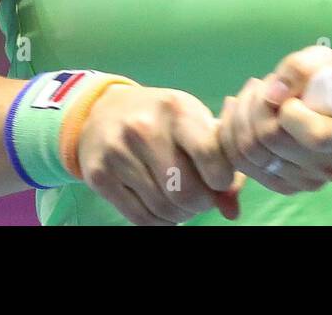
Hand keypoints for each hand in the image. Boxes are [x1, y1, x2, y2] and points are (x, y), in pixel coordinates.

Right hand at [76, 84, 245, 224]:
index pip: (209, 154)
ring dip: (181, 214)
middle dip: (201, 204)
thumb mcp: (194, 123)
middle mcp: (144, 128)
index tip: (218, 180)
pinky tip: (163, 210)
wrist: (105, 110)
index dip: (221, 179)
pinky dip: (159, 222)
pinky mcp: (99, 175)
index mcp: (176, 109)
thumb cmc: (163, 118)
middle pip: (186, 191)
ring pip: (163, 208)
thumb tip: (232, 211)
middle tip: (201, 199)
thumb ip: (221, 161)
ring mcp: (118, 152)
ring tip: (183, 203)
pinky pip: (139, 218)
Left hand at [218, 45, 331, 195]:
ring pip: (250, 152)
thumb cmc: (330, 80)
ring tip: (252, 94)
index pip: (314, 135)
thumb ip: (300, 69)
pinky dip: (232, 134)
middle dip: (257, 104)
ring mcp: (308, 182)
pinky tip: (241, 113)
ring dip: (241, 115)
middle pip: (272, 141)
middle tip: (262, 84)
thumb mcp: (321, 60)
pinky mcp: (284, 186)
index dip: (289, 109)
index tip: (290, 94)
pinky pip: (241, 164)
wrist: (330, 104)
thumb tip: (273, 95)